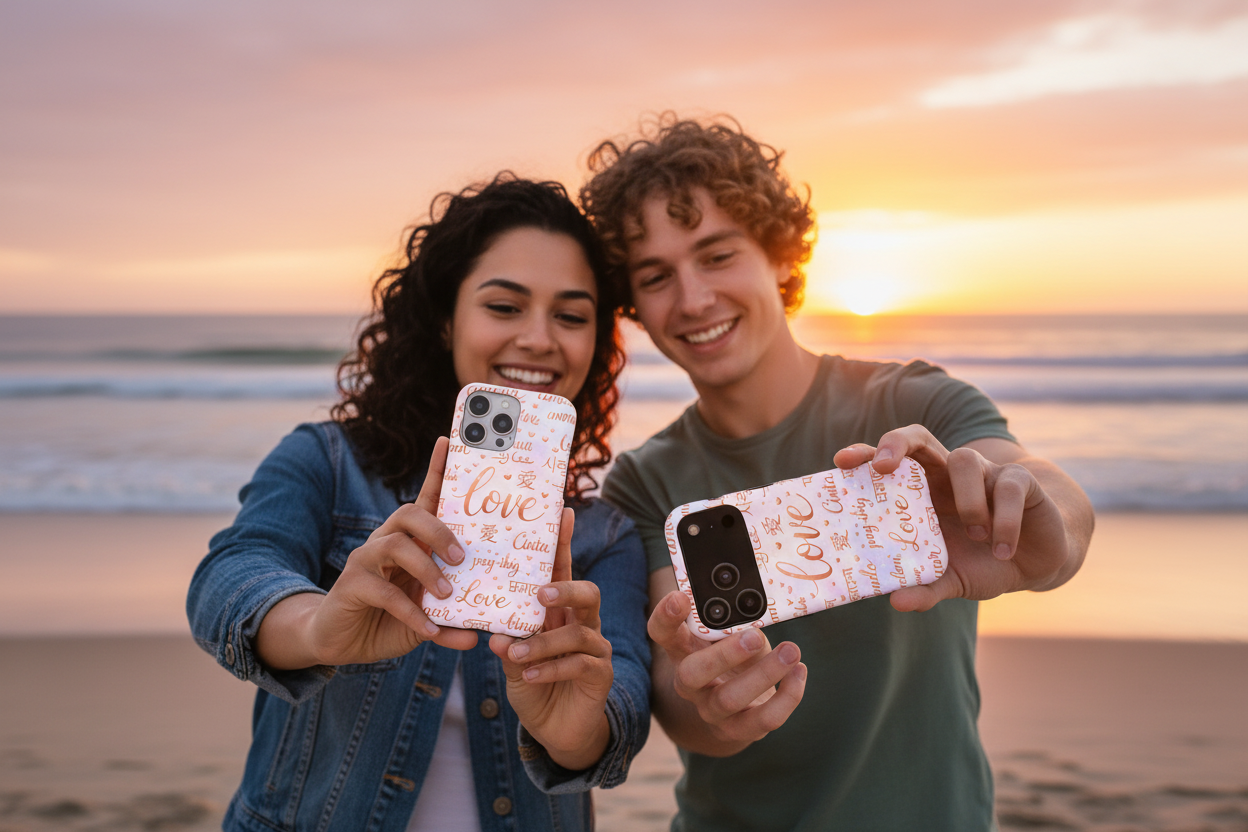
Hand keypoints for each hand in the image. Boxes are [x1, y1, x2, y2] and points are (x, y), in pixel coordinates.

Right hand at [257, 437, 477, 669]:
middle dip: (438, 530)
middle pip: (409, 514)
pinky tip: (429, 630)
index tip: (448, 441)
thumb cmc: (387, 620)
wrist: (339, 641)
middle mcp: (385, 541)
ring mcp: (365, 560)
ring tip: (446, 594)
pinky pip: (383, 592)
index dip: (436, 470)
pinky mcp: (351, 585)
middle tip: (460, 556)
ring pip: (395, 546)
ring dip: (425, 569)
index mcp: (408, 541)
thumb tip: (478, 635)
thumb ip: (450, 622)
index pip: (425, 499)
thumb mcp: (425, 619)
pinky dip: (411, 613)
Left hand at [488, 509, 613, 770]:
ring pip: (578, 634)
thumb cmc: (533, 683)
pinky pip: (579, 665)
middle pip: (588, 593)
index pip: (562, 572)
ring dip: (543, 644)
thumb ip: (506, 643)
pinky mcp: (600, 675)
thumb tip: (494, 633)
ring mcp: (596, 648)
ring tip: (514, 654)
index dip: (563, 543)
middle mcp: (582, 624)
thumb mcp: (512, 660)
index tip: (562, 512)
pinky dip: (550, 670)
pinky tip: (528, 676)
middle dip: (566, 589)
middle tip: (541, 594)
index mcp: (560, 612)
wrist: (555, 729)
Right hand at [647, 575, 805, 755]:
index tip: (680, 597)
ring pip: (730, 699)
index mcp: (683, 650)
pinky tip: (799, 672)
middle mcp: (690, 683)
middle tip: (754, 636)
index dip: (665, 617)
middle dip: (723, 655)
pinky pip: (764, 720)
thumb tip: (757, 605)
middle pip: (691, 674)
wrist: (740, 708)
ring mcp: (712, 710)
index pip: (661, 633)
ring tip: (791, 651)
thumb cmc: (738, 657)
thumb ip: (736, 621)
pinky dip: (787, 696)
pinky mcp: (739, 730)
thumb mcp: (732, 634)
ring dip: (764, 674)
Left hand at [834, 426, 1079, 611]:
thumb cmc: (981, 563)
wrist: (1034, 563)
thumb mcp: (951, 579)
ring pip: (965, 460)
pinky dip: (1004, 519)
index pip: (890, 460)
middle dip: (897, 443)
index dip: (867, 454)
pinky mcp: (1020, 481)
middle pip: (918, 438)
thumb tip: (896, 602)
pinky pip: (1008, 488)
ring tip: (975, 535)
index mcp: (923, 491)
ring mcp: (985, 473)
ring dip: (966, 500)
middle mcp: (948, 474)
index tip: (842, 462)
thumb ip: (925, 588)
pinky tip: (1002, 549)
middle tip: (885, 468)